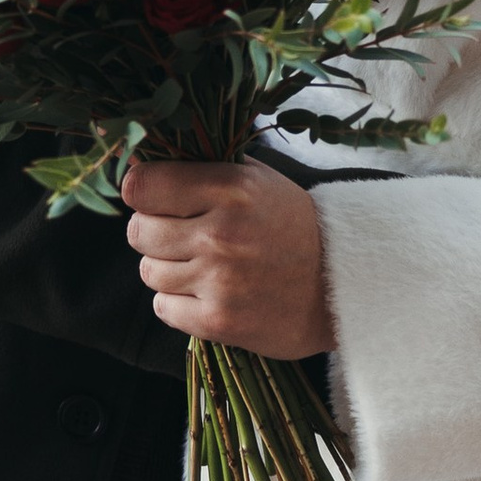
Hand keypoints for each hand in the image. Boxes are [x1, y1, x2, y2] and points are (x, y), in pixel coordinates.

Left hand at [124, 158, 333, 359]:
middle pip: (138, 231)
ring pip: (148, 271)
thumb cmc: (292, 224)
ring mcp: (219, 281)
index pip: (141, 186)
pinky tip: (206, 292)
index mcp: (230, 189)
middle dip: (153, 231)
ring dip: (168, 269)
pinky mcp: (219, 321)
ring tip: (202, 265)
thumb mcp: (256, 179)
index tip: (155, 198)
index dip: (143, 192)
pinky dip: (178, 303)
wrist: (342, 283)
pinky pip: (163, 308)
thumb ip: (203, 167)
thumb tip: (140, 159)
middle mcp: (221, 234)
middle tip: (183, 234)